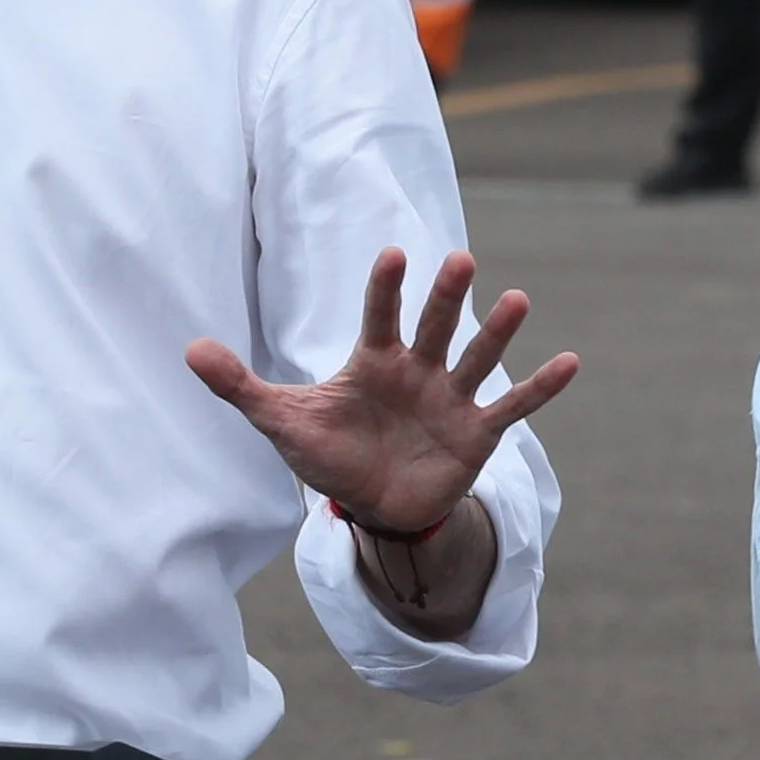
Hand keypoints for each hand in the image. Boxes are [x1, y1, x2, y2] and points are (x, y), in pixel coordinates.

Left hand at [183, 247, 579, 532]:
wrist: (373, 505)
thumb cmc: (329, 453)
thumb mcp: (280, 420)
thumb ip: (240, 386)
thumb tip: (189, 350)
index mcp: (373, 360)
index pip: (379, 315)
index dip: (385, 288)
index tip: (394, 254)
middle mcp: (417, 370)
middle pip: (433, 325)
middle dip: (444, 296)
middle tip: (459, 259)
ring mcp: (451, 399)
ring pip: (476, 358)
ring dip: (497, 332)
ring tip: (518, 300)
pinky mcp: (477, 433)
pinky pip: (513, 408)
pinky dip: (540, 388)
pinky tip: (570, 362)